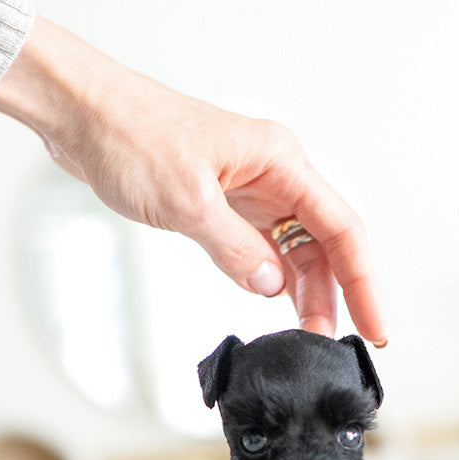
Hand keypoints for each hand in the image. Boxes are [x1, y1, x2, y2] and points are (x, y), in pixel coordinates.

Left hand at [0, 17, 385, 343]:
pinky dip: (269, 276)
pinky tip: (273, 303)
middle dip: (332, 294)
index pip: (342, 229)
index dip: (363, 282)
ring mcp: (249, 189)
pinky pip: (261, 244)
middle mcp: (273, 174)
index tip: (376, 326)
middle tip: (327, 344)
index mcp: (280, 161)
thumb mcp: (186, 200)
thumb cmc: (131, 137)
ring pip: (294, 247)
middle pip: (324, 243)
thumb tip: (273, 286)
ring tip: (305, 334)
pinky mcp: (222, 202)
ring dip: (301, 291)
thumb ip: (234, 248)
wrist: (82, 115)